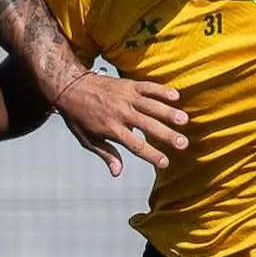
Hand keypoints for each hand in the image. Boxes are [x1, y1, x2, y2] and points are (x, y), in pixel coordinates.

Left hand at [53, 72, 188, 175]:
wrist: (71, 86)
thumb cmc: (80, 117)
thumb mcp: (88, 139)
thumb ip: (106, 154)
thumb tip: (118, 172)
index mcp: (111, 129)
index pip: (135, 145)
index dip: (151, 154)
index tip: (165, 163)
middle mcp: (121, 113)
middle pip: (148, 126)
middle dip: (167, 135)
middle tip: (183, 144)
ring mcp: (126, 97)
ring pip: (151, 105)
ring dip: (168, 112)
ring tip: (184, 120)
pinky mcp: (128, 84)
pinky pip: (148, 87)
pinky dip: (161, 90)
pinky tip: (176, 96)